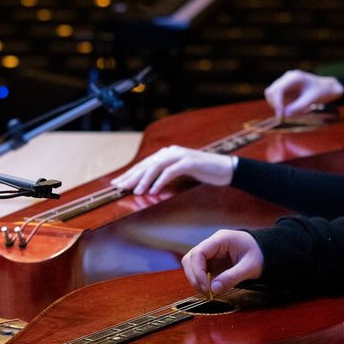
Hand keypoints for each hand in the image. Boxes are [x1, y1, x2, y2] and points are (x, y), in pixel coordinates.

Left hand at [110, 145, 234, 194]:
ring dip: (145, 180)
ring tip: (136, 192)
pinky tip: (154, 191)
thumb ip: (166, 175)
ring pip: (156, 167)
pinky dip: (161, 181)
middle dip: (131, 176)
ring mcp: (180, 155)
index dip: (130, 174)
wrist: (226, 169)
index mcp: (168, 154)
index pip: (145, 164)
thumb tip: (149, 186)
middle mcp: (171, 152)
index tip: (117, 183)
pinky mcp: (189, 162)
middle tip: (119, 187)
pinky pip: (171, 172)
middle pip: (147, 164)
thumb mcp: (181, 174)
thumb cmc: (204, 173)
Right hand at [182, 229, 263, 294]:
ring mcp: (211, 253)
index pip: (198, 253)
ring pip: (192, 264)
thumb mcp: (250, 267)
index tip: (205, 287)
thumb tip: (213, 289)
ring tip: (208, 291)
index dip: (197, 271)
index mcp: (220, 240)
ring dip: (196, 279)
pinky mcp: (212, 261)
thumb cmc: (260, 255)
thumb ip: (232, 277)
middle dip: (194, 276)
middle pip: (190, 258)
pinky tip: (210, 288)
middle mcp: (212, 244)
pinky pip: (199, 270)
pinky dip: (201, 280)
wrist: (268, 252)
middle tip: (206, 291)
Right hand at [264, 70, 343, 120]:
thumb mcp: (312, 99)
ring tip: (288, 114)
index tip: (281, 117)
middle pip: (271, 92)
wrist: (328, 88)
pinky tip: (289, 110)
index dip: (277, 104)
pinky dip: (280, 106)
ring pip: (272, 96)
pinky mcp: (285, 89)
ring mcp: (285, 83)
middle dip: (275, 106)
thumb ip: (299, 107)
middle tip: (283, 118)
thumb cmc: (322, 91)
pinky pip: (277, 99)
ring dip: (277, 106)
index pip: (277, 90)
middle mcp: (287, 78)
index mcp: (294, 78)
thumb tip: (285, 115)